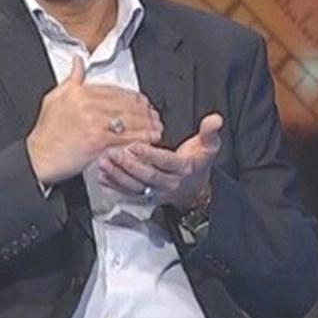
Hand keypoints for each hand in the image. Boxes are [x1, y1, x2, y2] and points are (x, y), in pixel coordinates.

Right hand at [26, 56, 162, 184]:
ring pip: (129, 120)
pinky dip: (140, 138)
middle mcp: (89, 105)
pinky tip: (150, 140)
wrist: (38, 156)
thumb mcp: (54, 97)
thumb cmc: (46, 131)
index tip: (142, 101)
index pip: (115, 90)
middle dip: (144, 110)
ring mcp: (95, 123)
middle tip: (154, 114)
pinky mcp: (99, 141)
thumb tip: (78, 60)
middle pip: (126, 104)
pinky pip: (125, 137)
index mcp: (80, 92)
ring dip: (147, 124)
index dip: (132, 96)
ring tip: (157, 127)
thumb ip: (71, 78)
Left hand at [97, 112, 222, 209]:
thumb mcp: (209, 146)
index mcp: (183, 168)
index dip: (150, 154)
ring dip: (117, 175)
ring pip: (135, 186)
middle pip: (147, 175)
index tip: (135, 145)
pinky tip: (102, 176)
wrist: (195, 190)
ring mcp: (156, 192)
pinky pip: (128, 193)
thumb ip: (209, 132)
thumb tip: (214, 120)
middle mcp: (169, 183)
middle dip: (128, 164)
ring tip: (104, 163)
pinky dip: (114, 185)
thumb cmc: (197, 164)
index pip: (165, 162)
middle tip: (113, 152)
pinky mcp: (146, 197)